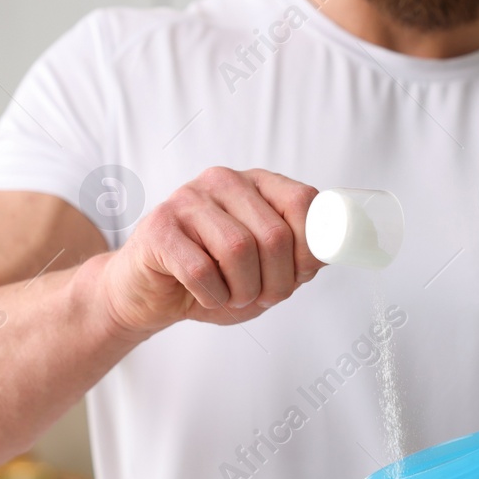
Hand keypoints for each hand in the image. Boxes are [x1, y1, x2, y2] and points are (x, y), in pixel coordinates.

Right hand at [96, 167, 321, 335]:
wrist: (149, 292)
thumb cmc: (213, 278)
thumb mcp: (267, 269)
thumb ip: (299, 256)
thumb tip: (329, 250)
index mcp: (257, 184)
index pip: (303, 202)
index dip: (308, 250)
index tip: (296, 276)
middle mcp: (224, 181)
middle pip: (275, 234)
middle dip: (276, 282)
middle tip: (260, 297)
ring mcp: (188, 199)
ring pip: (239, 251)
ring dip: (243, 292)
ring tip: (232, 296)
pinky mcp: (158, 227)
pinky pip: (200, 270)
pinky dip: (212, 295)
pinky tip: (203, 294)